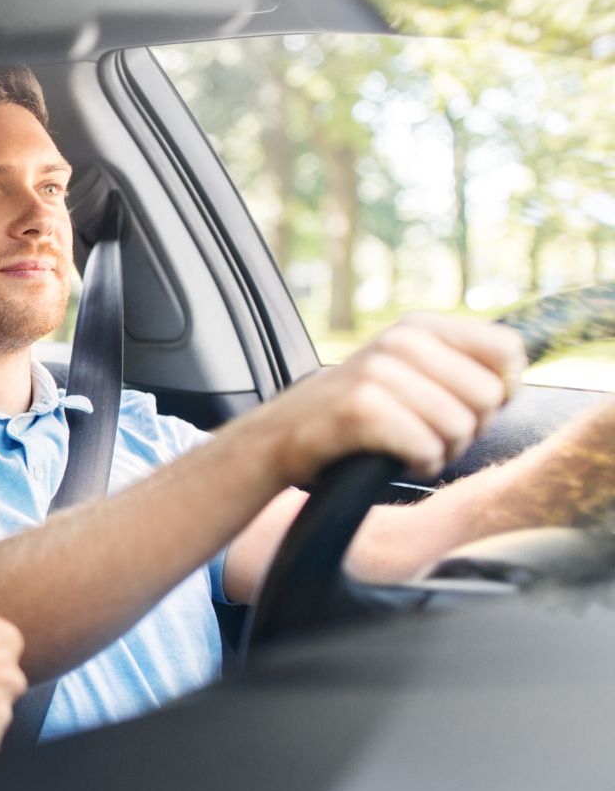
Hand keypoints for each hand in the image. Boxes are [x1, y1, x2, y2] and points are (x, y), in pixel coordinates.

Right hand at [250, 314, 525, 482]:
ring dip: (440, 451)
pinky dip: (417, 464)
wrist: (277, 439)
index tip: (465, 407)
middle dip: (467, 428)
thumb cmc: (351, 416)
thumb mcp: (403, 373)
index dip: (500, 390)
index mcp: (417, 326)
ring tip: (408, 447)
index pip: (506, 350)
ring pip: (460, 427)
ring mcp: (378, 373)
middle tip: (428, 434)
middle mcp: (399, 341)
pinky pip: (426, 448)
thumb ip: (455, 366)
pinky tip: (392, 459)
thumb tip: (514, 380)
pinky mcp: (362, 409)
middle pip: (488, 396)